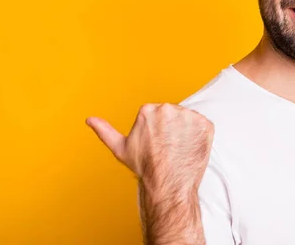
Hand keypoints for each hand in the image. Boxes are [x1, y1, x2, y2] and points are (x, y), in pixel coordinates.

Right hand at [86, 103, 214, 193]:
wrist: (168, 185)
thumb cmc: (145, 168)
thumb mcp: (121, 148)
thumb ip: (105, 130)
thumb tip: (89, 119)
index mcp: (148, 109)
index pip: (156, 113)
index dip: (156, 130)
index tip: (155, 143)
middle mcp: (168, 108)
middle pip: (172, 114)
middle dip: (171, 128)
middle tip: (167, 147)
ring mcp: (189, 116)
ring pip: (188, 119)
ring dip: (186, 130)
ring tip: (178, 148)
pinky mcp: (206, 125)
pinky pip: (203, 125)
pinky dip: (200, 135)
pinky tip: (190, 148)